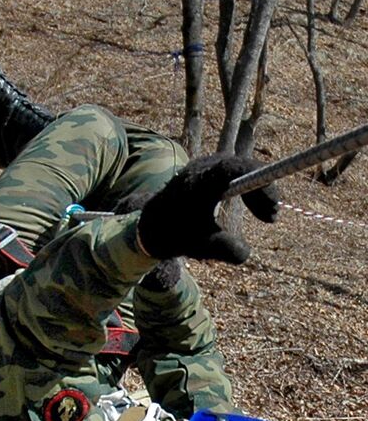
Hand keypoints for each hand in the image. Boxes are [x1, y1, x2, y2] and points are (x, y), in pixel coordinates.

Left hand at [137, 154, 278, 263]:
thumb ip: (224, 250)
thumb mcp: (201, 246)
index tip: (273, 207)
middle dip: (262, 192)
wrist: (147, 228)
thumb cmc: (174, 236)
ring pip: (240, 172)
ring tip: (266, 217)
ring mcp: (204, 167)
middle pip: (244, 168)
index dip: (263, 184)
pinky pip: (233, 175)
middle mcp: (203, 167)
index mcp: (202, 180)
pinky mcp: (205, 173)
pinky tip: (255, 209)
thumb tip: (245, 254)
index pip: (241, 168)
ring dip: (255, 193)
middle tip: (272, 217)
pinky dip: (245, 191)